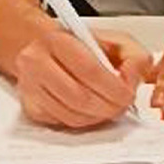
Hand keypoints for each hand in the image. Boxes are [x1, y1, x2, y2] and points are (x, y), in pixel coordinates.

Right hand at [14, 25, 154, 128]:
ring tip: (109, 107)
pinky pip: (63, 123)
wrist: (50, 50)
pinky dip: (84, 121)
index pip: (89, 70)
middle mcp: (37, 62)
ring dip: (98, 117)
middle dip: (109, 107)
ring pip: (72, 115)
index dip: (114, 88)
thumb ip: (134, 56)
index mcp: (58, 40)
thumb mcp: (115, 40)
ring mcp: (30, 87)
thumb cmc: (83, 46)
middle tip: (123, 105)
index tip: (128, 94)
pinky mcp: (31, 107)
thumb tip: (132, 78)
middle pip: (80, 97)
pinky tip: (92, 110)